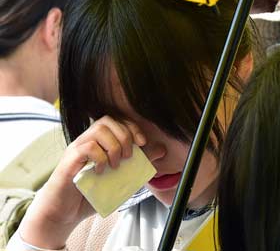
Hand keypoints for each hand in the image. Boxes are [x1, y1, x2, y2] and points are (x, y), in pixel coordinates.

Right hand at [19, 116, 145, 248]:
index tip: (143, 142)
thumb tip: (161, 150)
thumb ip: (138, 162)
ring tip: (115, 165)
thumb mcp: (120, 176)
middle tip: (128, 157)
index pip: (117, 120)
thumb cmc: (91, 193)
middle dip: (125, 136)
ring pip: (98, 130)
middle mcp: (87, 140)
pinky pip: (86, 148)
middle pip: (108, 121)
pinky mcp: (69, 160)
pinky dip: (100, 158)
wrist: (65, 212)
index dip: (132, 127)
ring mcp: (77, 148)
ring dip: (113, 146)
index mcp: (99, 141)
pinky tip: (101, 171)